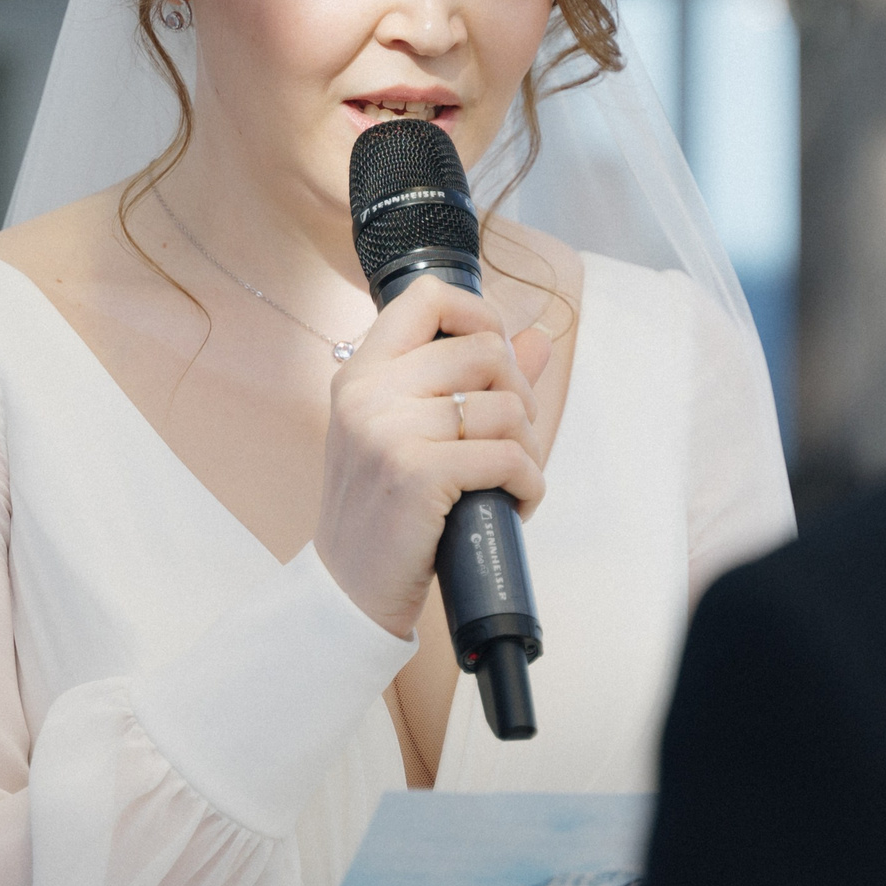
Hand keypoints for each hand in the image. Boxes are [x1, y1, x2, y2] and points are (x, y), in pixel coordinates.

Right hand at [315, 277, 551, 635]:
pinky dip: (530, 484)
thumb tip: (537, 339)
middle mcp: (369, 391)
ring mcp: (389, 431)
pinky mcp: (417, 474)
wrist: (347, 589)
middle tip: (513, 440)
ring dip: (530, 449)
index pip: (428, 296)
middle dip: (521, 396)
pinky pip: (510, 457)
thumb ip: (470, 381)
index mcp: (362, 372)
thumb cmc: (384, 511)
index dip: (480, 315)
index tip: (496, 363)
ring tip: (512, 480)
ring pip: (507, 407)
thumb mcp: (409, 434)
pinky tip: (515, 503)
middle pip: (487, 351)